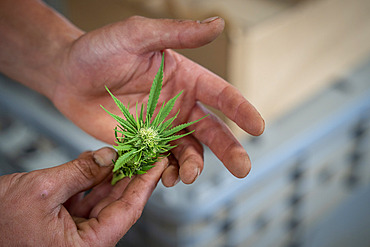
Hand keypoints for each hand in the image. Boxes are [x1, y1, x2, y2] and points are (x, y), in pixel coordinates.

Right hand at [0, 147, 167, 245]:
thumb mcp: (43, 190)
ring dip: (112, 175)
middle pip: (119, 204)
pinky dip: (92, 180)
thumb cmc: (0, 224)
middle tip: (145, 153)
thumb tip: (108, 156)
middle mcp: (86, 242)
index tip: (159, 164)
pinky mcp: (66, 224)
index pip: (129, 210)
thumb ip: (81, 171)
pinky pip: (87, 199)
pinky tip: (98, 162)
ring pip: (104, 199)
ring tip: (124, 153)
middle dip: (132, 175)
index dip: (146, 183)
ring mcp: (77, 233)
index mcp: (87, 246)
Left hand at [51, 16, 264, 186]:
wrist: (66, 75)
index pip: (221, 95)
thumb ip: (176, 34)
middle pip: (211, 131)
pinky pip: (161, 161)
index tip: (258, 127)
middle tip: (242, 169)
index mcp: (185, 79)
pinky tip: (167, 176)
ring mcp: (160, 128)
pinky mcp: (141, 144)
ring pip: (188, 150)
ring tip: (187, 176)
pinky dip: (168, 171)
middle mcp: (178, 106)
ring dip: (193, 165)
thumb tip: (218, 23)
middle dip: (229, 150)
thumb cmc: (100, 49)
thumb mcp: (138, 35)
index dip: (241, 110)